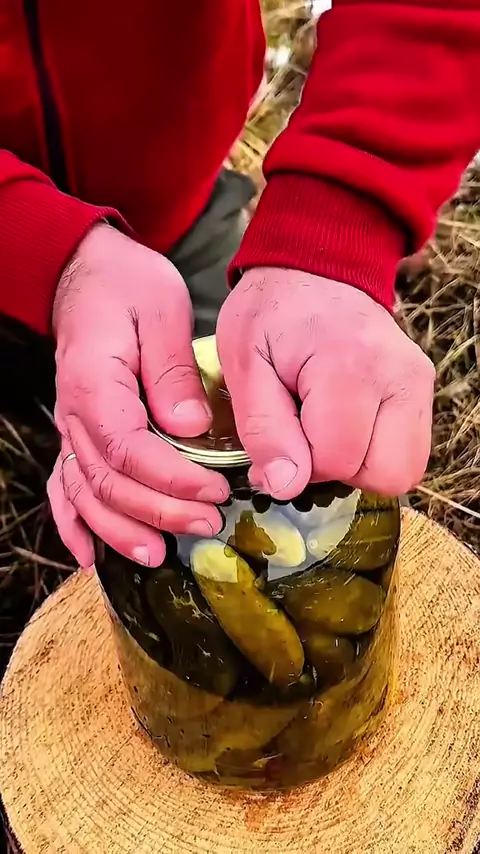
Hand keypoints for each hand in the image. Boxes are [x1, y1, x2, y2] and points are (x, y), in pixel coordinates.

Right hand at [47, 224, 227, 567]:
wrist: (88, 275)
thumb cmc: (126, 287)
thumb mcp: (160, 310)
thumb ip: (171, 370)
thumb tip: (189, 426)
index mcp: (95, 383)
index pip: (129, 448)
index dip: (172, 480)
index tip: (215, 492)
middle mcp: (73, 414)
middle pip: (108, 480)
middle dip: (159, 511)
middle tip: (208, 525)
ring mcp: (70, 429)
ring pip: (85, 494)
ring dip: (120, 530)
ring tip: (159, 555)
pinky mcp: (76, 435)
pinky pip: (65, 487)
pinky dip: (75, 524)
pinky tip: (91, 556)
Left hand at [217, 268, 434, 498]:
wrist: (314, 267)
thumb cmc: (270, 313)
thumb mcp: (245, 364)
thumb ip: (263, 429)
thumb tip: (285, 487)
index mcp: (348, 366)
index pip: (336, 460)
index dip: (299, 464)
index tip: (279, 433)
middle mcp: (398, 376)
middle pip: (382, 474)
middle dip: (336, 469)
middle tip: (305, 433)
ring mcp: (418, 382)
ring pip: (402, 470)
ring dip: (358, 464)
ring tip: (326, 426)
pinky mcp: (423, 388)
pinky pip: (408, 452)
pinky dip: (375, 451)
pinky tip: (346, 421)